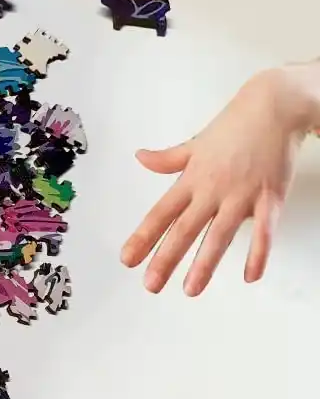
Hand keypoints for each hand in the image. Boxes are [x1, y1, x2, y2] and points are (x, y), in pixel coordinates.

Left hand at [121, 67, 316, 293]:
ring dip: (204, 264)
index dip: (143, 237)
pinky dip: (258, 254)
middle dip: (166, 258)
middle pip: (184, 229)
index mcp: (191, 178)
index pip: (161, 213)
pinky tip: (250, 276)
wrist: (271, 109)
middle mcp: (211, 190)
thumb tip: (140, 158)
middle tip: (150, 285)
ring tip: (190, 289)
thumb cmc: (233, 126)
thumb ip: (169, 158)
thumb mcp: (195, 143)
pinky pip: (264, 232)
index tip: (127, 258)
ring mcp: (241, 195)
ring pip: (219, 236)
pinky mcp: (270, 198)